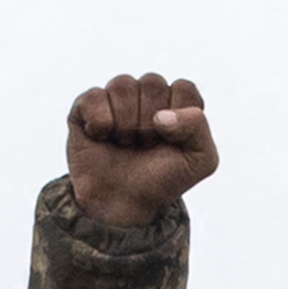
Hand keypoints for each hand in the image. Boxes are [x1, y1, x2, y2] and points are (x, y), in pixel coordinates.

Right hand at [64, 72, 217, 230]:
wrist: (124, 205)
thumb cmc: (162, 181)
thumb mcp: (201, 161)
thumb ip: (198, 127)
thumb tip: (161, 116)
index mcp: (176, 102)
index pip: (183, 88)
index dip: (178, 120)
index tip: (171, 143)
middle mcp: (146, 95)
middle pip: (152, 82)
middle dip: (150, 123)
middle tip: (145, 146)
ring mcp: (116, 99)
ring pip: (122, 84)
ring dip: (126, 123)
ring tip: (125, 144)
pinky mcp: (86, 106)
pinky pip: (94, 95)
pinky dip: (100, 122)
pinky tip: (102, 138)